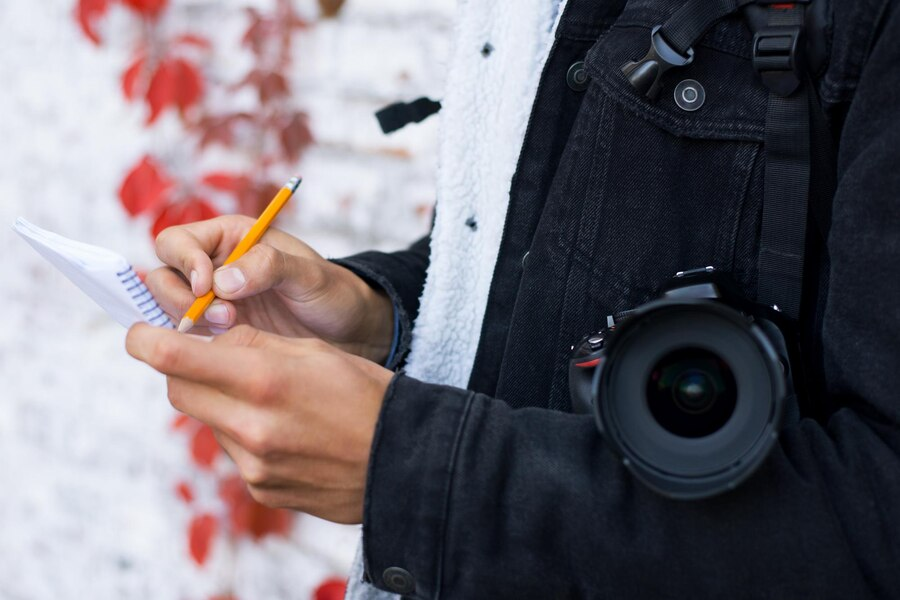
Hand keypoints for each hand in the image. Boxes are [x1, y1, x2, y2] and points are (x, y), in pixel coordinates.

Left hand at [126, 323, 393, 523]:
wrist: (405, 460)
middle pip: (178, 391)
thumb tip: (210, 340)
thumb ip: (254, 346)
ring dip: (223, 403)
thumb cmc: (367, 395)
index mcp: (263, 380)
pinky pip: (235, 452)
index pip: (172, 357)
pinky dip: (247, 434)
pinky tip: (287, 431)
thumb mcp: (314, 352)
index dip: (145, 340)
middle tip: (211, 358)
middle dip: (185, 369)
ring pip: (209, 421)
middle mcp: (250, 427)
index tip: (141, 334)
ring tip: (272, 399)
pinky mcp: (262, 488)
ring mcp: (254, 464)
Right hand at [147, 216, 393, 362]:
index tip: (206, 286)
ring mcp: (213, 301)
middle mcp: (214, 266)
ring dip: (189, 320)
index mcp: (231, 237)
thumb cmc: (334, 293)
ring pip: (169, 307)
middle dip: (181, 297)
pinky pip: (187, 336)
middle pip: (162, 275)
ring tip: (231, 329)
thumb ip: (269, 267)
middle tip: (224, 317)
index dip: (184, 262)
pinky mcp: (218, 333)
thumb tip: (222, 280)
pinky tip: (224, 348)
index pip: (178, 241)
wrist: (350, 331)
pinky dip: (195, 343)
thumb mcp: (310, 275)